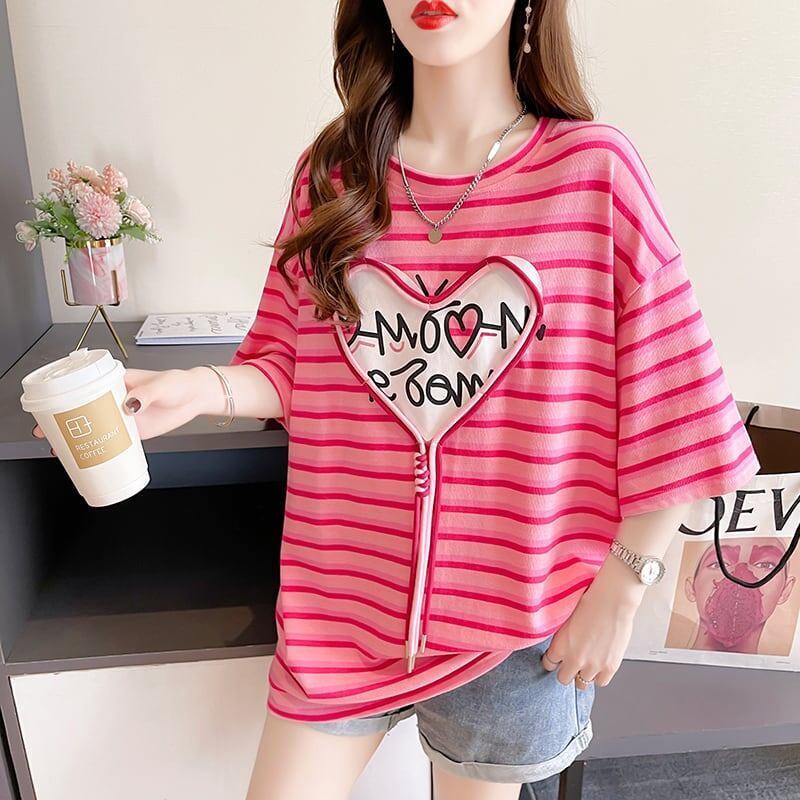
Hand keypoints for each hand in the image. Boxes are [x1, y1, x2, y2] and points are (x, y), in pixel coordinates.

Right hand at [30, 367, 206, 446]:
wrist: (195, 398)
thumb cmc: (179, 384)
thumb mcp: (161, 385)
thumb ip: (146, 393)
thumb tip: (130, 405)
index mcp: (116, 382)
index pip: (83, 386)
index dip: (62, 396)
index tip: (48, 406)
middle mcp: (114, 398)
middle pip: (81, 409)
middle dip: (61, 420)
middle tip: (45, 432)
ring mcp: (122, 416)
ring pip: (93, 427)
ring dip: (76, 437)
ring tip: (59, 448)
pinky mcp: (133, 431)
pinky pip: (111, 441)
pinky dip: (98, 449)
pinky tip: (88, 457)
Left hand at [540, 568, 642, 688]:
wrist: (612, 601)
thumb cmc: (589, 602)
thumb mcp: (565, 620)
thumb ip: (561, 638)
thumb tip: (561, 645)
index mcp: (559, 646)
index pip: (548, 664)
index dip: (552, 661)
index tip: (556, 659)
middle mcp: (574, 659)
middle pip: (563, 678)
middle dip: (566, 670)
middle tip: (571, 662)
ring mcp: (593, 665)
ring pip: (581, 683)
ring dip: (583, 674)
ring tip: (587, 662)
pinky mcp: (610, 667)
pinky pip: (600, 682)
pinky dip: (599, 675)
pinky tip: (600, 664)